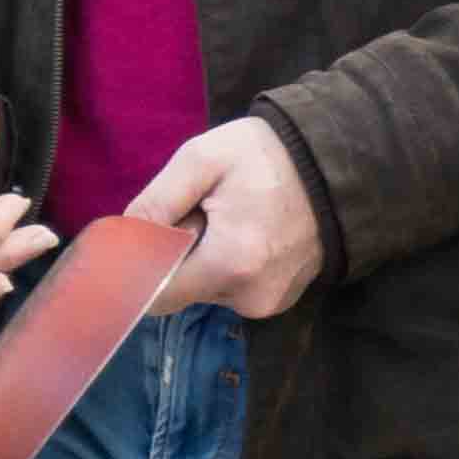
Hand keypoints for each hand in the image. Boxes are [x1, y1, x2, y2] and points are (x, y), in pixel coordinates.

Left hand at [133, 118, 325, 319]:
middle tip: (197, 213)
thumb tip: (121, 240)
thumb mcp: (203, 160)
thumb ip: (157, 202)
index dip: (138, 267)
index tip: (139, 238)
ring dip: (202, 260)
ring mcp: (268, 304)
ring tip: (229, 218)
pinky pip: (231, 290)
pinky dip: (226, 266)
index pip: (155, 295)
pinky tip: (246, 233)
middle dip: (175, 257)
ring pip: (205, 290)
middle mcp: (249, 297)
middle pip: (180, 292)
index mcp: (230, 264)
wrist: (337, 163)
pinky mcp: (279, 301)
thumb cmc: (267, 155)